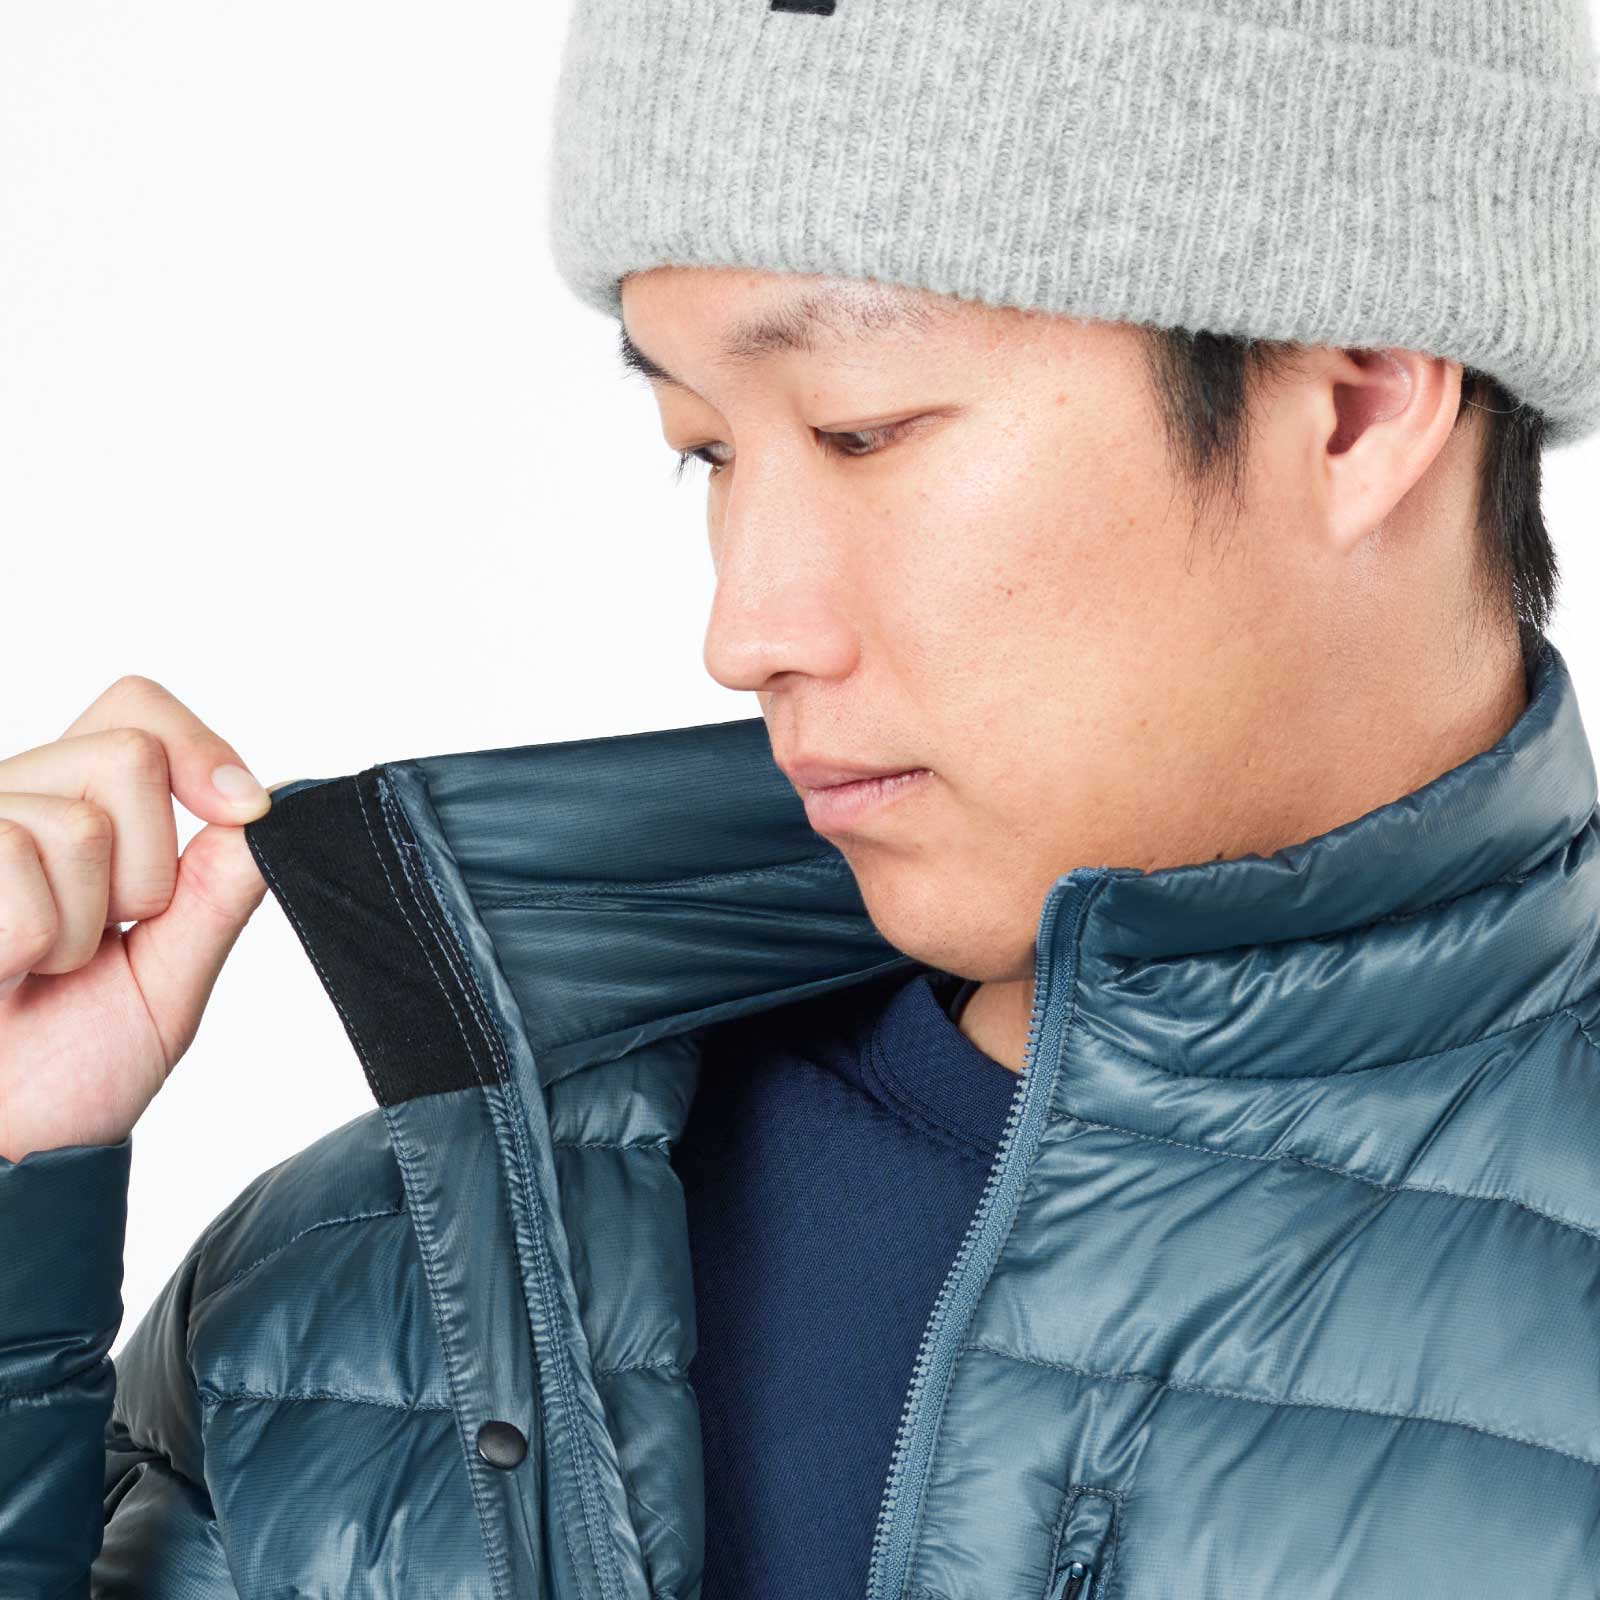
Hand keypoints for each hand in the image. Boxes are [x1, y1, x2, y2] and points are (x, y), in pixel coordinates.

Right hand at [0, 675, 280, 1161]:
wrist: (5, 1148)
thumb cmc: (67, 1070)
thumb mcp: (170, 977)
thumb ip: (216, 893)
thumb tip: (268, 813)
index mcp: (75, 812)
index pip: (136, 709)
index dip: (197, 746)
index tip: (237, 810)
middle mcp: (13, 802)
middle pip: (128, 756)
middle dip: (145, 872)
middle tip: (94, 946)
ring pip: (78, 822)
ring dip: (77, 924)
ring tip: (36, 971)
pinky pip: (15, 867)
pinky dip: (25, 942)